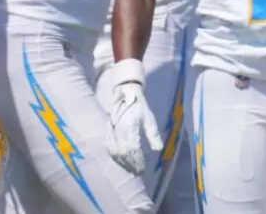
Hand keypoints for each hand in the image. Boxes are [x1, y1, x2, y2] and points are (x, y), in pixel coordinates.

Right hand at [106, 59, 162, 174]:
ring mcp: (111, 129)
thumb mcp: (149, 119)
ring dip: (121, 161)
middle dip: (130, 164)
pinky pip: (108, 144)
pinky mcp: (108, 129)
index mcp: (129, 127)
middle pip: (122, 152)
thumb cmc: (140, 106)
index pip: (132, 149)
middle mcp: (118, 130)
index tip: (143, 168)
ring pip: (114, 150)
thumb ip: (152, 134)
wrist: (125, 93)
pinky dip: (113, 154)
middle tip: (138, 172)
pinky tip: (119, 160)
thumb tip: (157, 149)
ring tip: (130, 168)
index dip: (137, 161)